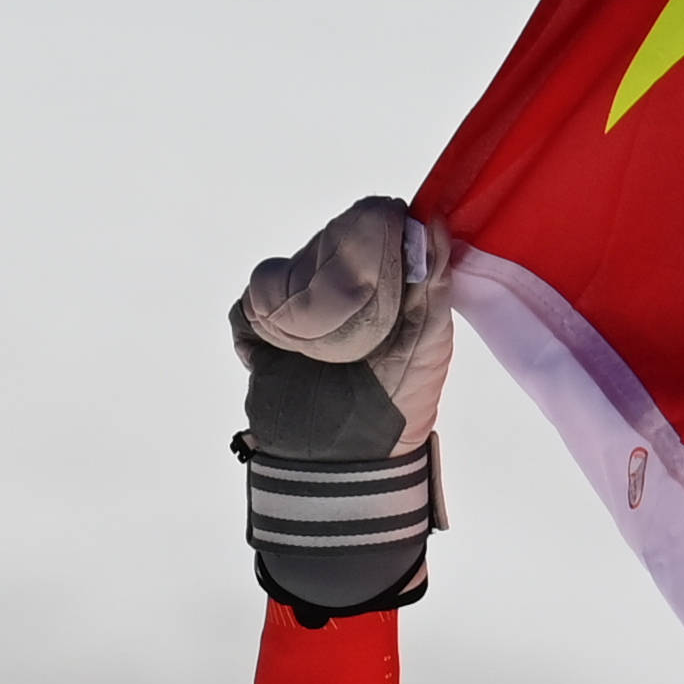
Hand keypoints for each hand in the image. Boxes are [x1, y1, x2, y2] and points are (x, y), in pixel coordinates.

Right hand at [228, 195, 452, 618]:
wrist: (342, 463)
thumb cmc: (397, 405)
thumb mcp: (427, 341)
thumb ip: (431, 280)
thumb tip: (428, 221)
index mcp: (393, 280)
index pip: (372, 222)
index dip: (368, 239)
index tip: (375, 274)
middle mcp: (347, 283)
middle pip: (327, 242)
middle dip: (336, 281)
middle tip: (349, 336)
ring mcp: (301, 303)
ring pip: (284, 272)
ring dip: (301, 311)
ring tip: (319, 357)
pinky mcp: (260, 327)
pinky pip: (251, 306)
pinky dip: (262, 329)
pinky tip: (279, 357)